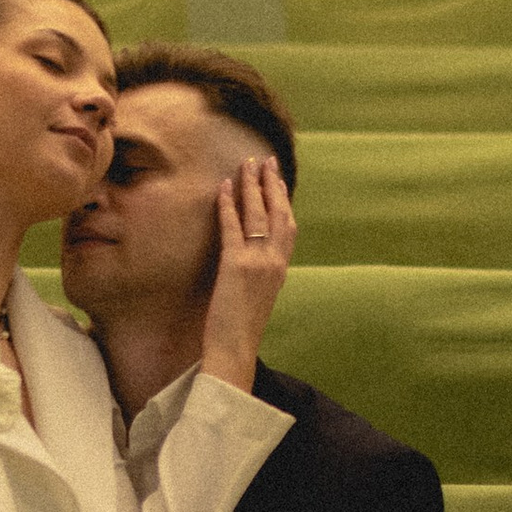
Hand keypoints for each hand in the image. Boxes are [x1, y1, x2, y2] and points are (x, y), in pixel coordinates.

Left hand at [199, 155, 295, 391]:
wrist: (235, 350)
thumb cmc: (242, 329)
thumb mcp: (260, 297)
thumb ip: (261, 274)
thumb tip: (254, 259)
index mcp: (281, 270)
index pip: (288, 226)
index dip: (284, 200)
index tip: (278, 180)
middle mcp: (275, 262)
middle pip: (279, 213)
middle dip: (272, 184)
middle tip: (266, 161)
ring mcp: (257, 262)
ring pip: (259, 214)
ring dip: (252, 186)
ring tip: (246, 165)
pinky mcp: (235, 265)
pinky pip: (232, 226)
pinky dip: (228, 204)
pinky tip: (224, 187)